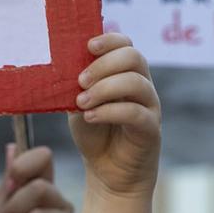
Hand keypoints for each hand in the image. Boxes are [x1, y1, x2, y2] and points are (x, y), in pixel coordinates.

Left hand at [69, 33, 160, 199]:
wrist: (108, 172)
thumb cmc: (94, 134)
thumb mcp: (79, 106)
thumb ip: (77, 87)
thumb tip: (63, 68)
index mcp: (125, 73)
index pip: (126, 44)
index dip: (109, 40)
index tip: (88, 47)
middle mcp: (142, 85)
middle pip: (133, 57)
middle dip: (103, 65)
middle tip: (80, 81)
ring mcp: (150, 106)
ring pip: (136, 82)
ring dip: (104, 88)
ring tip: (82, 103)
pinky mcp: (151, 128)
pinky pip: (136, 112)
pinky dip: (109, 111)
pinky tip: (90, 117)